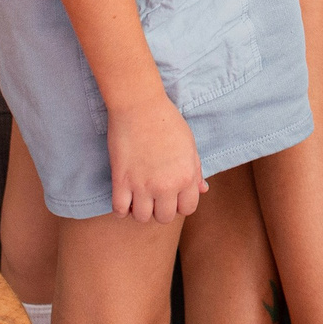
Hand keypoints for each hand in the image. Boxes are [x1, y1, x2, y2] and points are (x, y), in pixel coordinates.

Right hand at [107, 88, 203, 222]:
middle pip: (164, 217)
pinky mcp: (121, 181)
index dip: (180, 204)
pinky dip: (121, 209)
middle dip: (161, 209)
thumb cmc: (167, 121)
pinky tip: (124, 198)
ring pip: (142, 218)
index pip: (188, 209)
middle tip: (155, 196)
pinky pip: (120, 210)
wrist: (140, 105)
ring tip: (139, 198)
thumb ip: (195, 171)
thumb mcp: (189, 145)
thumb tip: (203, 190)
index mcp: (187, 176)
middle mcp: (166, 185)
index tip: (173, 196)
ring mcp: (142, 185)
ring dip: (140, 210)